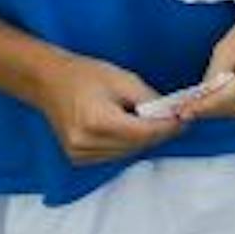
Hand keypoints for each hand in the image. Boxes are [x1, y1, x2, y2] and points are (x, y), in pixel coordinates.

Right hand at [34, 52, 178, 164]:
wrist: (49, 82)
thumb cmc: (85, 75)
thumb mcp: (123, 80)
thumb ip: (149, 100)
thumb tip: (171, 114)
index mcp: (97, 122)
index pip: (144, 133)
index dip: (168, 128)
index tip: (185, 120)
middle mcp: (86, 143)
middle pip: (137, 145)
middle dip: (159, 132)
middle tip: (175, 118)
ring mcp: (79, 154)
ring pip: (128, 153)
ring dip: (144, 139)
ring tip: (152, 120)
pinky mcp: (78, 158)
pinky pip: (114, 155)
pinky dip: (127, 143)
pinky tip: (130, 127)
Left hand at [179, 3, 234, 121]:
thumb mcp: (227, 47)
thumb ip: (213, 76)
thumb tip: (199, 101)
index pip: (229, 97)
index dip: (204, 107)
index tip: (184, 112)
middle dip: (212, 108)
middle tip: (190, 106)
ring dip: (225, 109)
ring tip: (214, 96)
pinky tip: (232, 95)